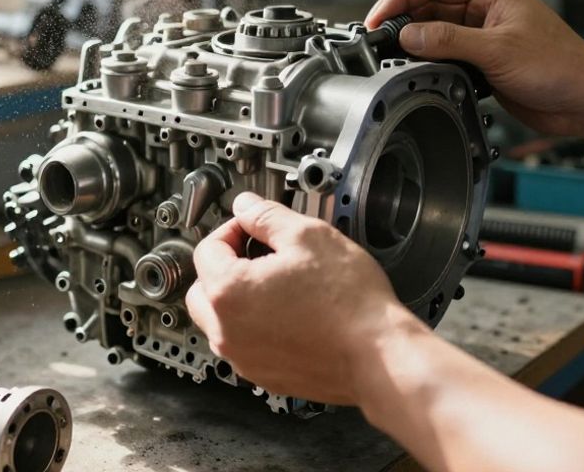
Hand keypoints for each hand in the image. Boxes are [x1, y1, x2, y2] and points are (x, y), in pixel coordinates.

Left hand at [185, 192, 419, 405]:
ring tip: (278, 284)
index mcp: (227, 292)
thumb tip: (246, 206)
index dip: (232, 229)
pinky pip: (244, 345)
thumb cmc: (349, 304)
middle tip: (260, 254)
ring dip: (237, 298)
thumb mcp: (307, 236)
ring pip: (221, 321)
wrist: (379, 356)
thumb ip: (266, 216)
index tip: (254, 227)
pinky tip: (290, 313)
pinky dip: (255, 327)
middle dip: (226, 266)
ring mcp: (243, 358)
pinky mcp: (263, 376)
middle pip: (203, 288)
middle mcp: (226, 331)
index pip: (207, 248)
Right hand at [366, 0, 583, 136]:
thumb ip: (448, 40)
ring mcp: (485, 36)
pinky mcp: (485, 62)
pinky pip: (447, 56)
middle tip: (381, 40)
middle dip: (405, 21)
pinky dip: (432, 63)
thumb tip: (408, 34)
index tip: (380, 17)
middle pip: (432, 6)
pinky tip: (422, 72)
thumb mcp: (497, 49)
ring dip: (418, 44)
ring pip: (437, 33)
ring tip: (397, 57)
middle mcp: (488, 9)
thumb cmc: (561, 66)